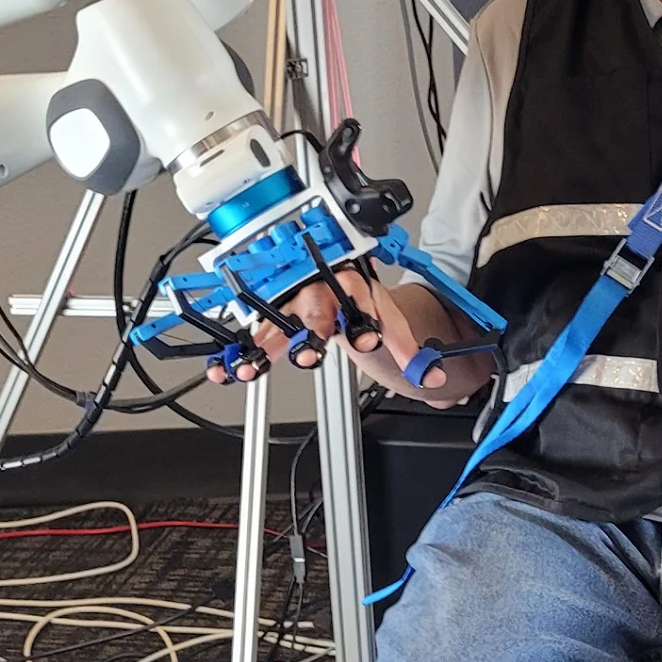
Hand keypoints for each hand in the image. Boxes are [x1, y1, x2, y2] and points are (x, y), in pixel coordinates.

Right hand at [212, 266, 446, 394]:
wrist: (332, 283)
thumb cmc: (357, 299)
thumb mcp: (387, 319)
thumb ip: (408, 349)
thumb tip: (434, 378)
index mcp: (351, 283)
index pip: (359, 296)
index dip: (362, 316)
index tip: (368, 339)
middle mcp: (319, 288)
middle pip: (313, 306)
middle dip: (311, 328)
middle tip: (311, 352)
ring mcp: (291, 302)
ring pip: (277, 321)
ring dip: (266, 346)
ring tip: (255, 368)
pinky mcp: (271, 317)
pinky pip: (254, 335)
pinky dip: (240, 353)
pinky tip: (227, 370)